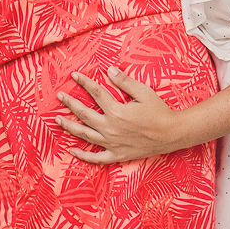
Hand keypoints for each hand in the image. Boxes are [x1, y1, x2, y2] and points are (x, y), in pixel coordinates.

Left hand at [56, 67, 181, 163]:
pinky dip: (83, 156)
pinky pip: (96, 158)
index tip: (74, 76)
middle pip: (84, 114)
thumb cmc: (159, 111)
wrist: (172, 134)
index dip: (84, 83)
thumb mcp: (144, 92)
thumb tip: (109, 70)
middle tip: (60, 96)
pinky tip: (72, 151)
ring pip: (85, 135)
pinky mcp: (117, 154)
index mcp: (116, 111)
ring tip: (58, 119)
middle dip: (70, 104)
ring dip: (70, 127)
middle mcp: (110, 128)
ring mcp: (112, 143)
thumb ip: (125, 82)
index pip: (96, 93)